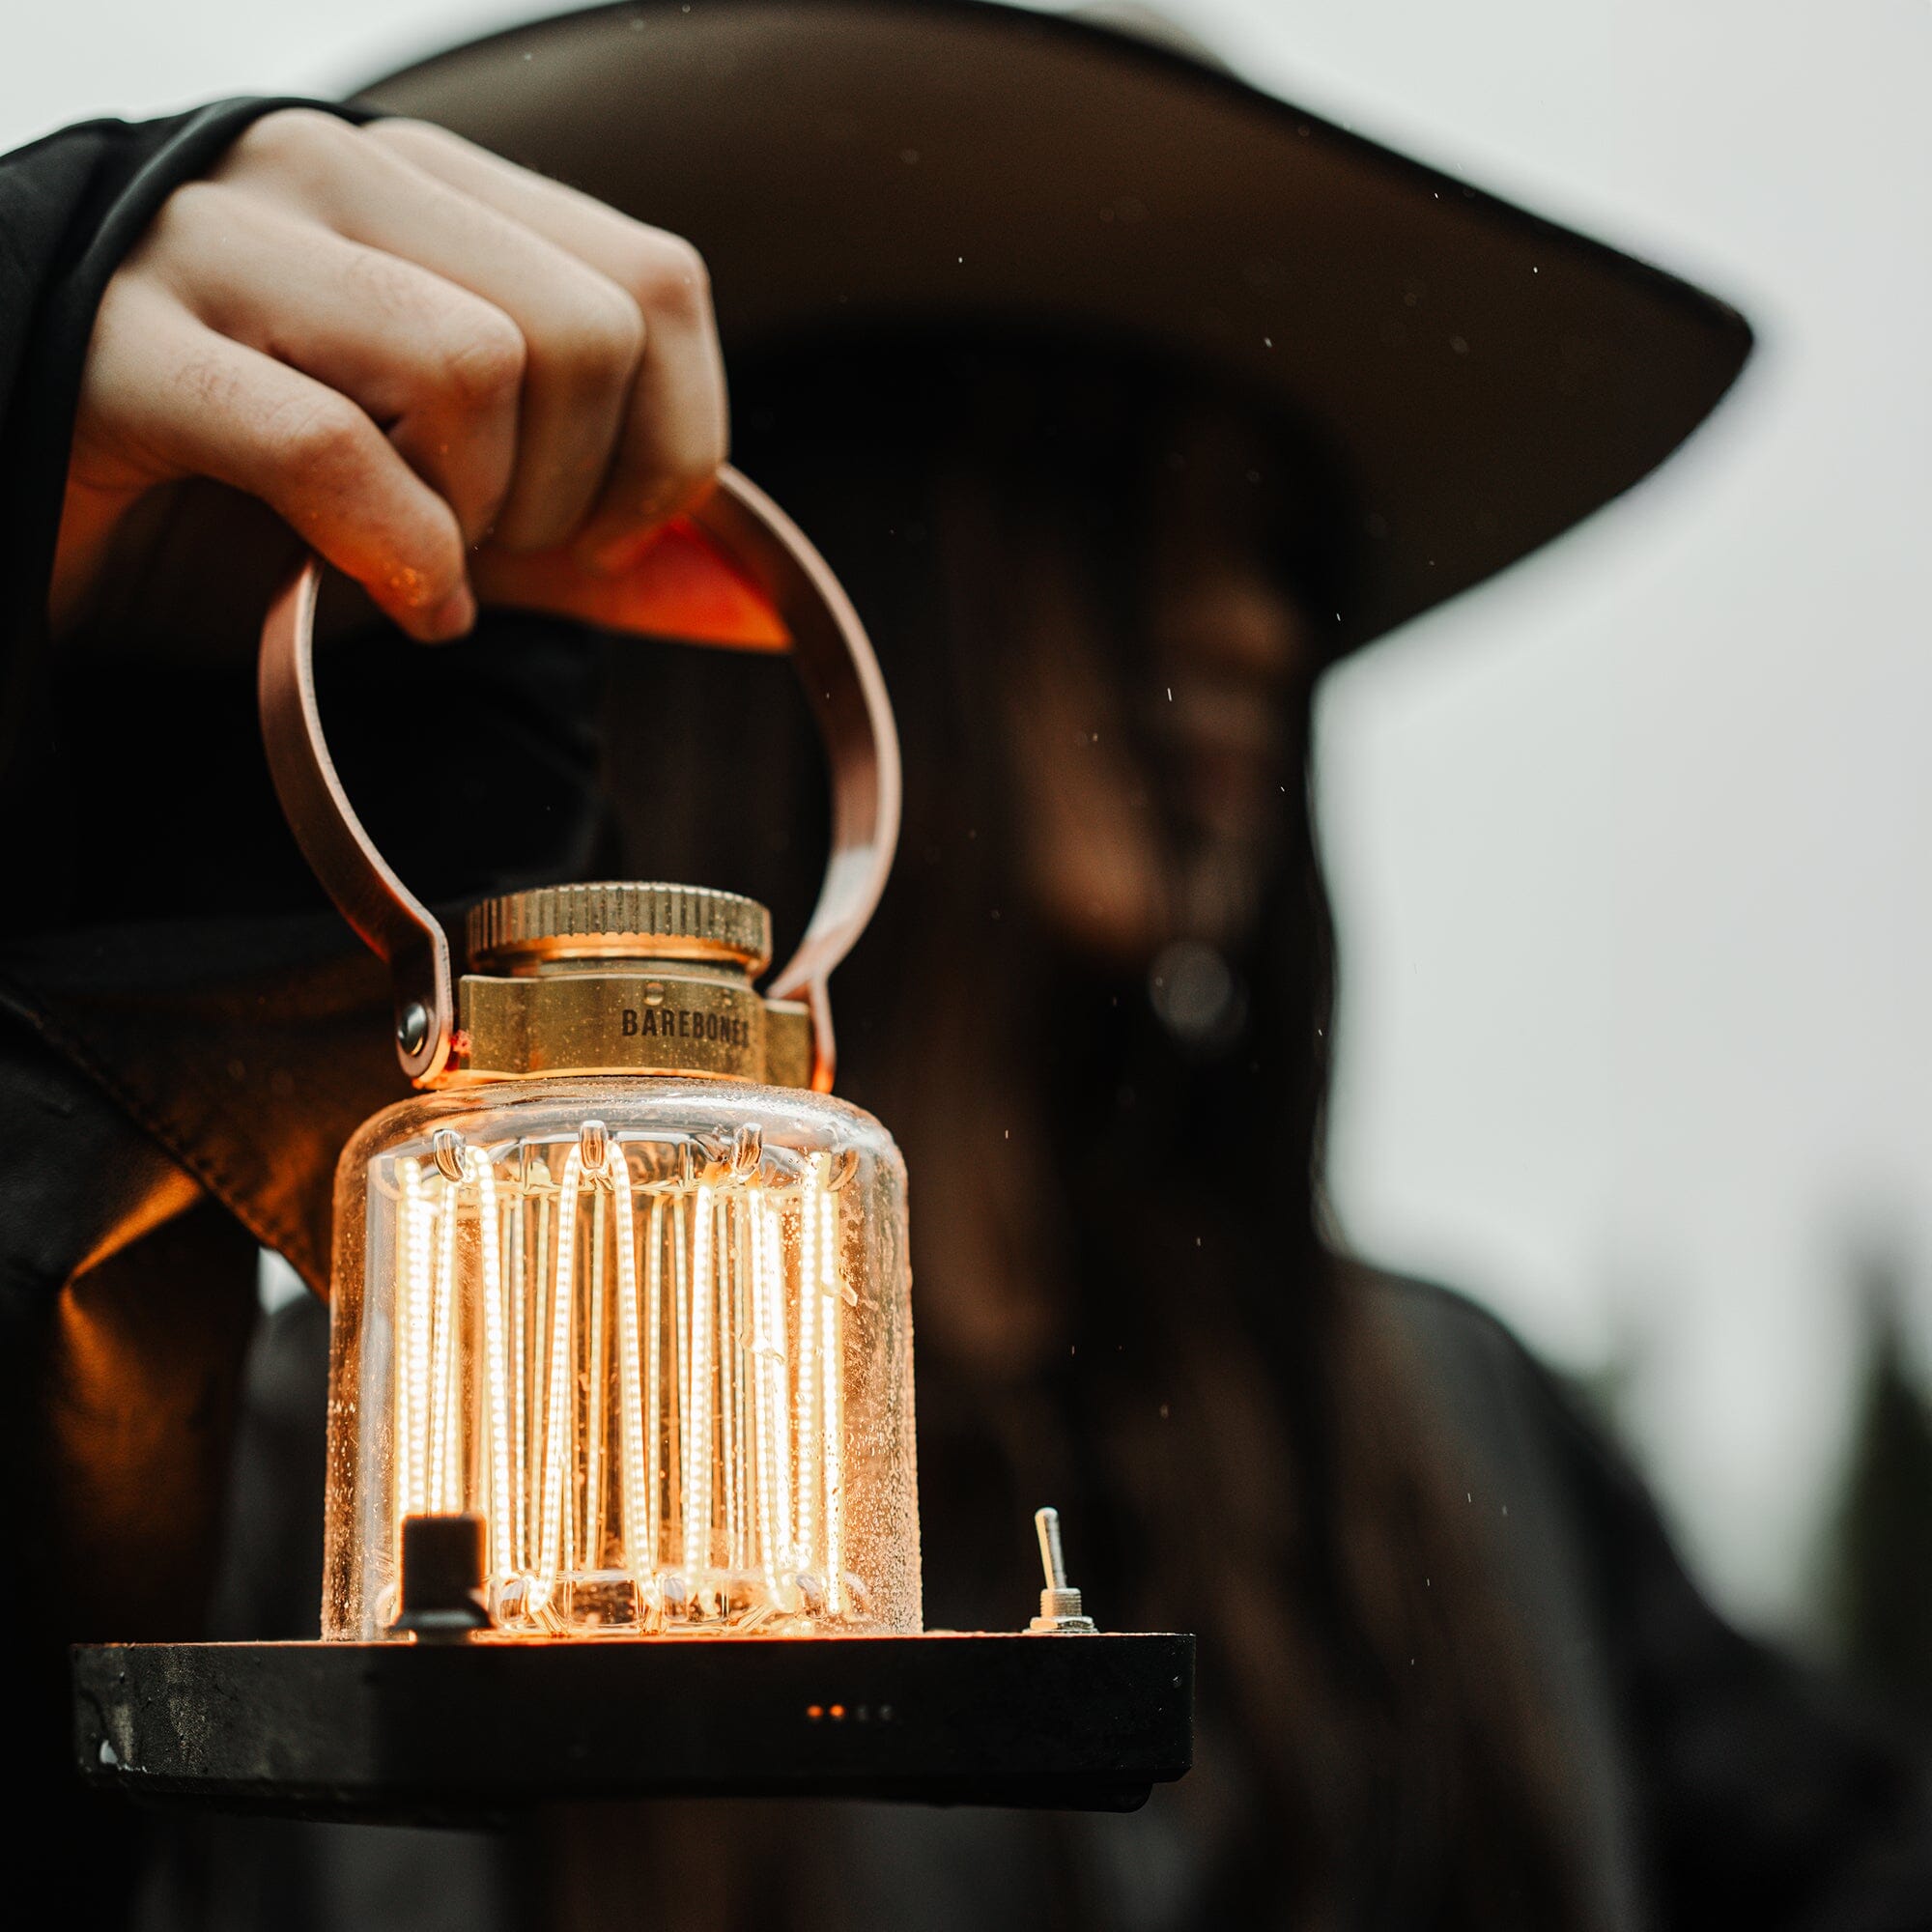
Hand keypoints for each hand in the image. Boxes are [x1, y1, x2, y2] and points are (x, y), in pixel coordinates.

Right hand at [54, 109, 728, 642]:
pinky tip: (389, 596)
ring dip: (483, 518)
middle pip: (586, 331)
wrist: (29, 513)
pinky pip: (327, 445)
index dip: (673, 441)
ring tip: (429, 570)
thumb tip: (751, 610)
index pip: (656, 282)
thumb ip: (600, 553)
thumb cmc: (245, 508)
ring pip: (477, 364)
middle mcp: (335, 183)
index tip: (603, 537)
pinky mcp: (121, 346)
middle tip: (501, 559)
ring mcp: (222, 245)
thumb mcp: (457, 521)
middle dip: (577, 497)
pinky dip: (395, 553)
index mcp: (432, 197)